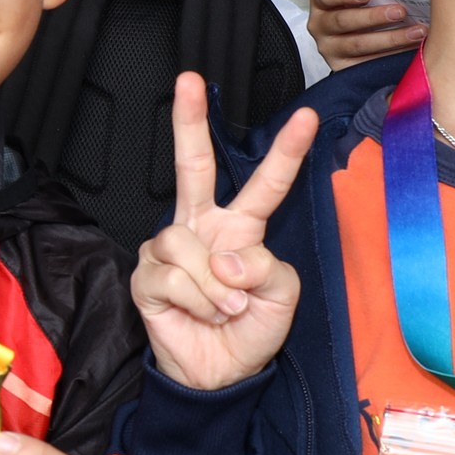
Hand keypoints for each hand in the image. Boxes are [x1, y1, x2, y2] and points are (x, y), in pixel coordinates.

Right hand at [134, 73, 320, 391]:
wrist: (220, 374)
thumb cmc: (252, 330)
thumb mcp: (281, 296)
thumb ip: (265, 266)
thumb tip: (225, 255)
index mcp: (241, 227)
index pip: (265, 183)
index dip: (286, 152)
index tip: (307, 119)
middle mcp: (203, 227)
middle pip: (192, 166)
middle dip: (189, 121)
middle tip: (189, 80)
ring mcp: (171, 249)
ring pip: (185, 242)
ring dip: (214, 284)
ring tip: (227, 307)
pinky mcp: (147, 276)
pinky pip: (171, 275)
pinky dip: (196, 300)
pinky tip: (202, 313)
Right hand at [309, 0, 424, 65]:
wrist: (353, 37)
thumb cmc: (362, 9)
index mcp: (322, 5)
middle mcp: (321, 28)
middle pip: (343, 21)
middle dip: (373, 17)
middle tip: (400, 12)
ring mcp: (331, 51)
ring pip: (358, 45)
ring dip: (390, 38)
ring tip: (416, 32)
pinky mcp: (344, 69)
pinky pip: (368, 64)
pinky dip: (392, 56)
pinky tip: (412, 49)